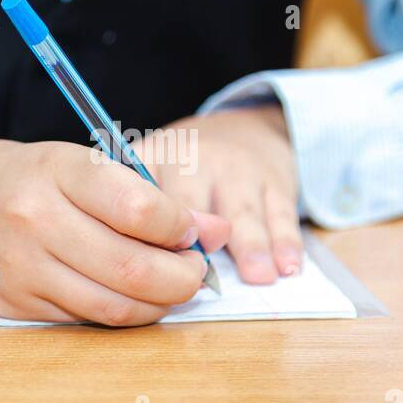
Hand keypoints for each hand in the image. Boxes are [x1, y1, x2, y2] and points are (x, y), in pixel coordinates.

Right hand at [0, 141, 229, 325]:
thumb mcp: (61, 164)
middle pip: (137, 267)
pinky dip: (121, 315)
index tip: (193, 229)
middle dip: (184, 277)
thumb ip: (136, 194)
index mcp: (54, 168)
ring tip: (171, 287)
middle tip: (196, 271)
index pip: (142, 208)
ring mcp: (23, 269)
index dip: (183, 227)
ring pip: (117, 306)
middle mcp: (36, 220)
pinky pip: (86, 320)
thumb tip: (212, 228)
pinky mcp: (14, 307)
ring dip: (160, 305)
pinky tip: (129, 298)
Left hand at [137, 104, 301, 284]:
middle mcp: (194, 159)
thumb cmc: (183, 167)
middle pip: (191, 201)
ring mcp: (238, 169)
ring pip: (243, 211)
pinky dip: (287, 241)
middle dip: (197, 239)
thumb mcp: (147, 171)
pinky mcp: (275, 181)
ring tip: (258, 276)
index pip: (140, 197)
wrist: (244, 126)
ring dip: (251, 245)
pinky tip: (288, 265)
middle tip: (198, 276)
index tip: (146, 262)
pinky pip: (281, 213)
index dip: (143, 231)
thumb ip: (127, 212)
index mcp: (152, 160)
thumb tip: (114, 272)